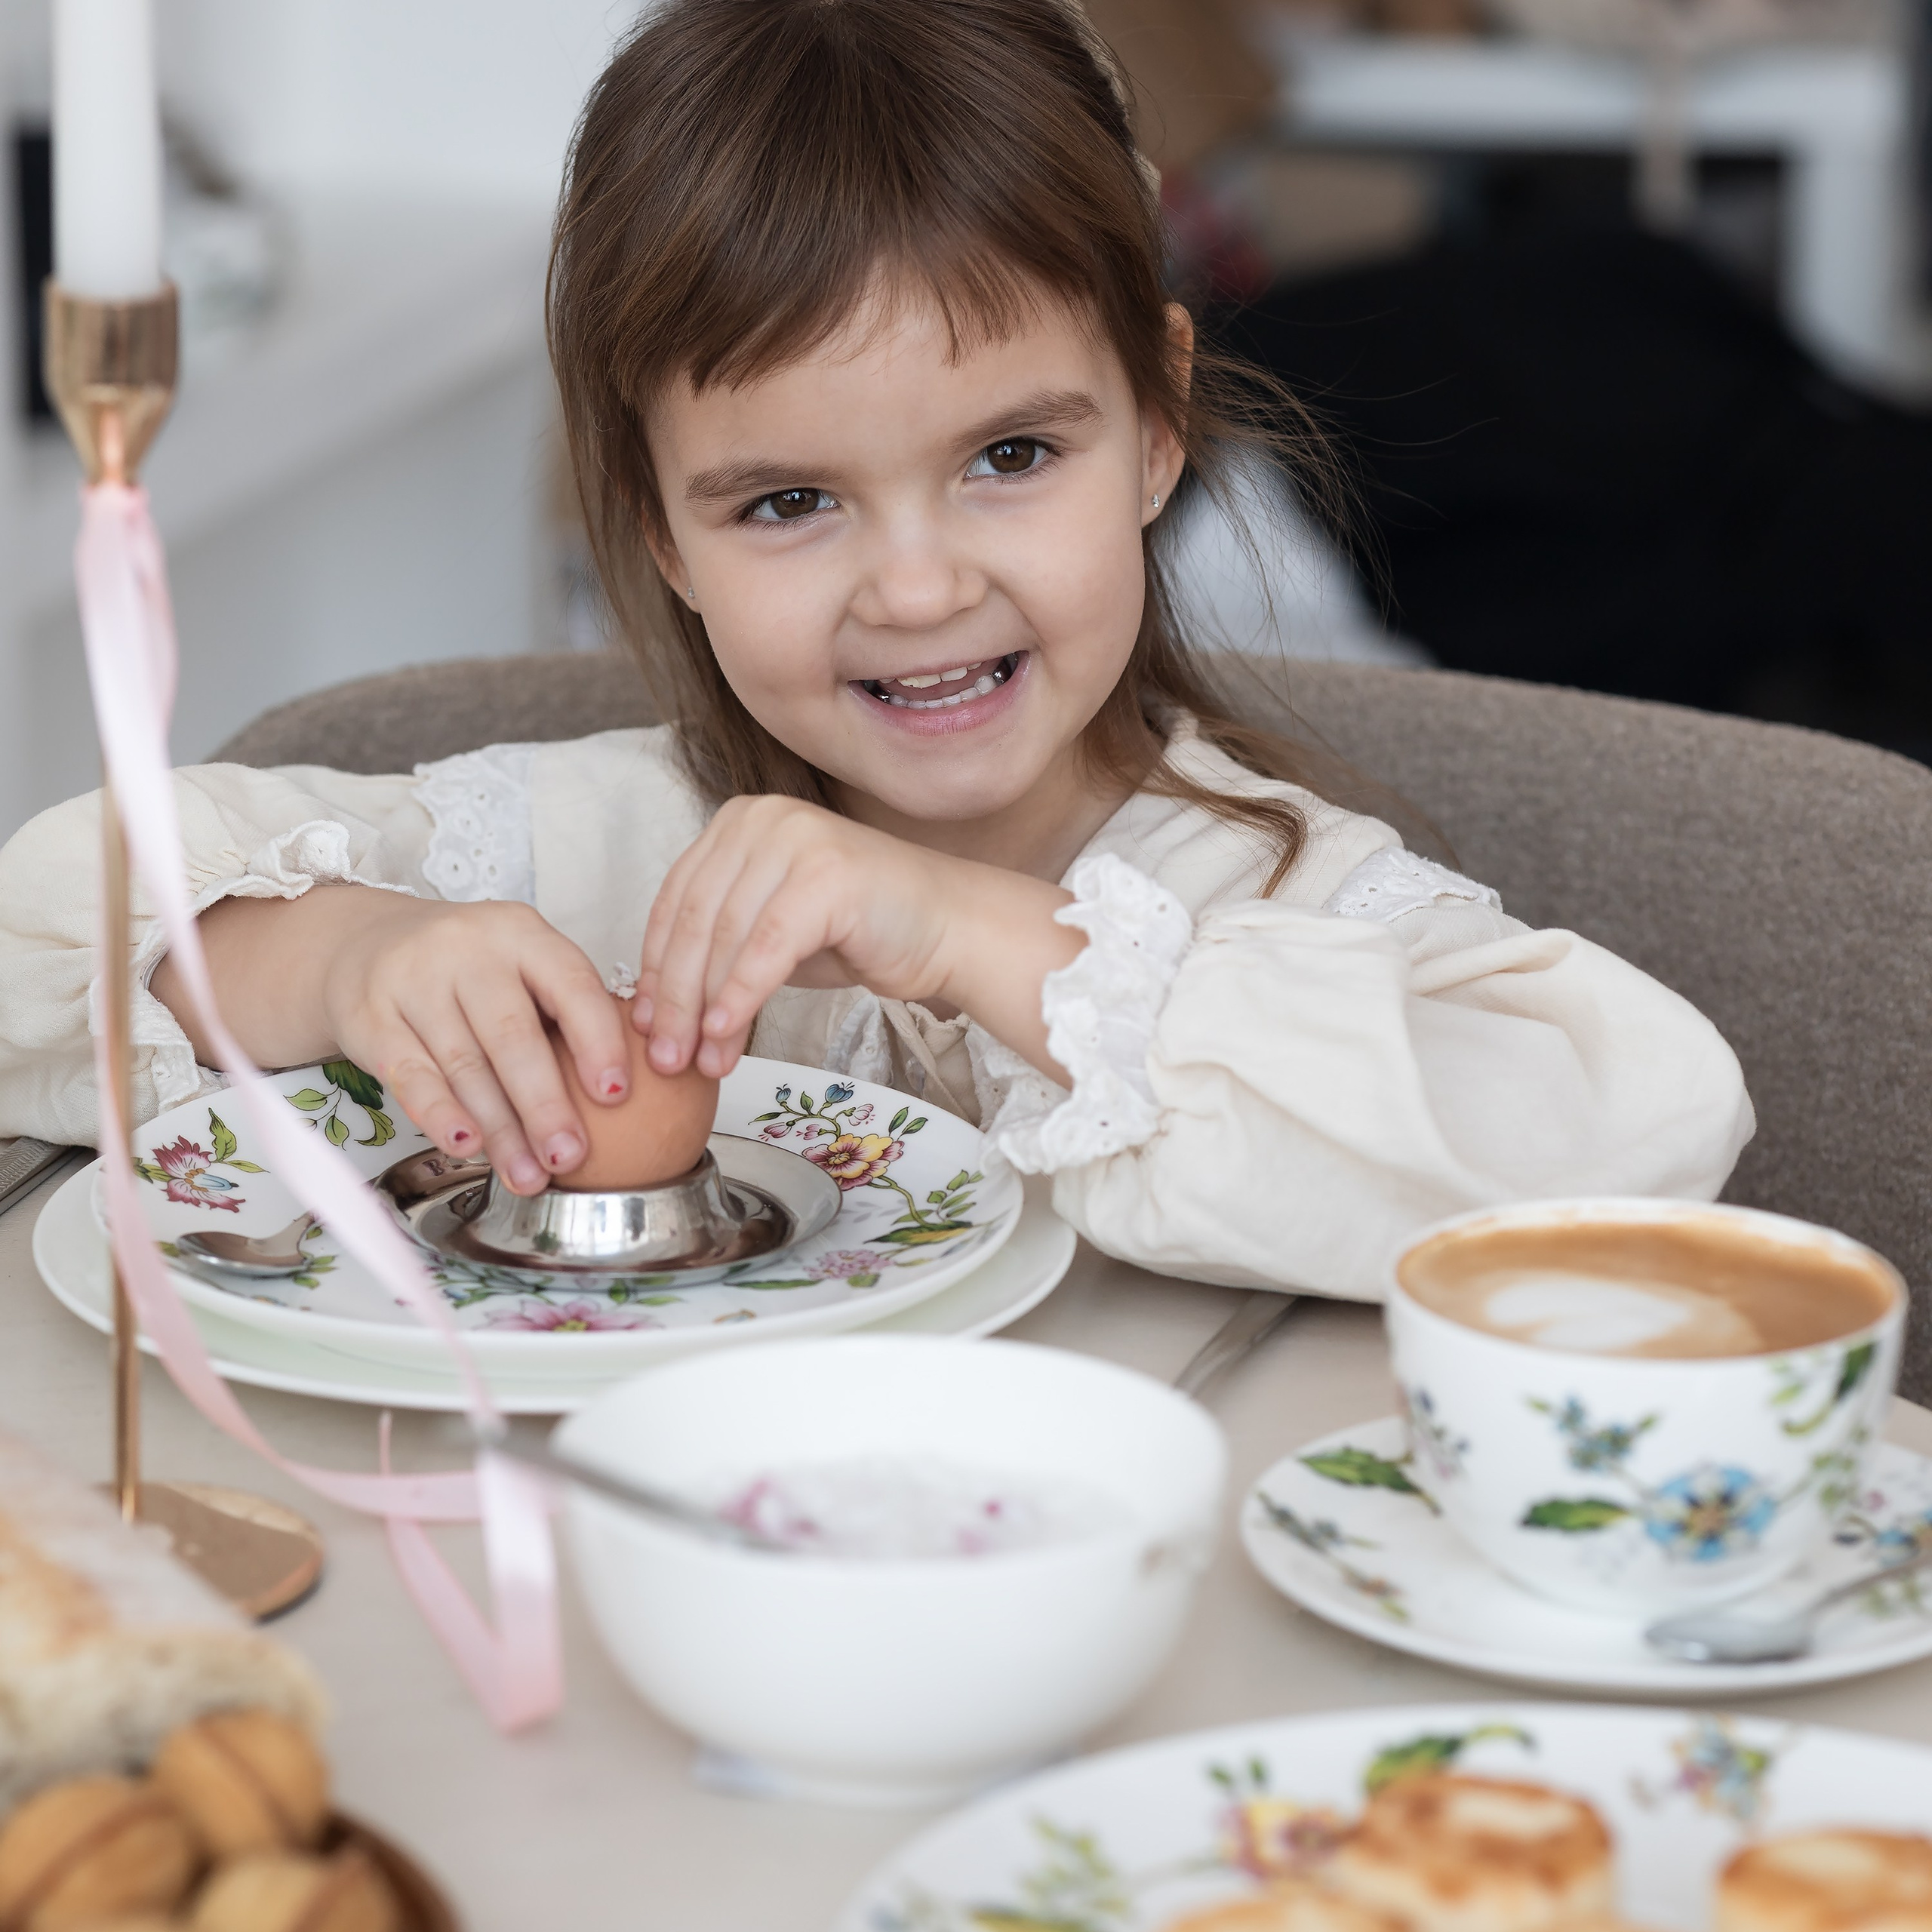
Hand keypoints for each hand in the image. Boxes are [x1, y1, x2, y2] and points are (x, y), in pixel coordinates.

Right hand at [159, 886, 632, 1194]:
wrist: (364, 943)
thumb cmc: (468, 969)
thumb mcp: (520, 964)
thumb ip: (566, 1009)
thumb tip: (634, 1089)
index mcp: (522, 933)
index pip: (569, 984)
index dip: (596, 1039)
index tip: (617, 1094)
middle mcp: (467, 949)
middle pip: (512, 1034)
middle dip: (545, 1103)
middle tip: (571, 1156)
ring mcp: (414, 980)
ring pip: (464, 1064)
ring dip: (500, 1129)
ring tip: (529, 1175)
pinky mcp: (370, 1016)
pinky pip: (411, 1073)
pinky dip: (440, 1114)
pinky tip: (467, 1146)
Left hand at [634, 797, 1084, 1079]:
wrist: (948, 928)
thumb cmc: (862, 932)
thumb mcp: (771, 933)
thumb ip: (719, 950)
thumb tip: (656, 1012)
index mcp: (738, 822)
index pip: (676, 902)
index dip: (653, 970)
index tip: (645, 1027)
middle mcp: (761, 819)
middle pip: (694, 921)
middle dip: (673, 999)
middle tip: (666, 1058)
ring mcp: (795, 839)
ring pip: (724, 937)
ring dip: (703, 1010)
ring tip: (698, 1063)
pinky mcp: (826, 874)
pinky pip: (765, 948)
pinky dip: (739, 998)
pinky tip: (727, 1036)